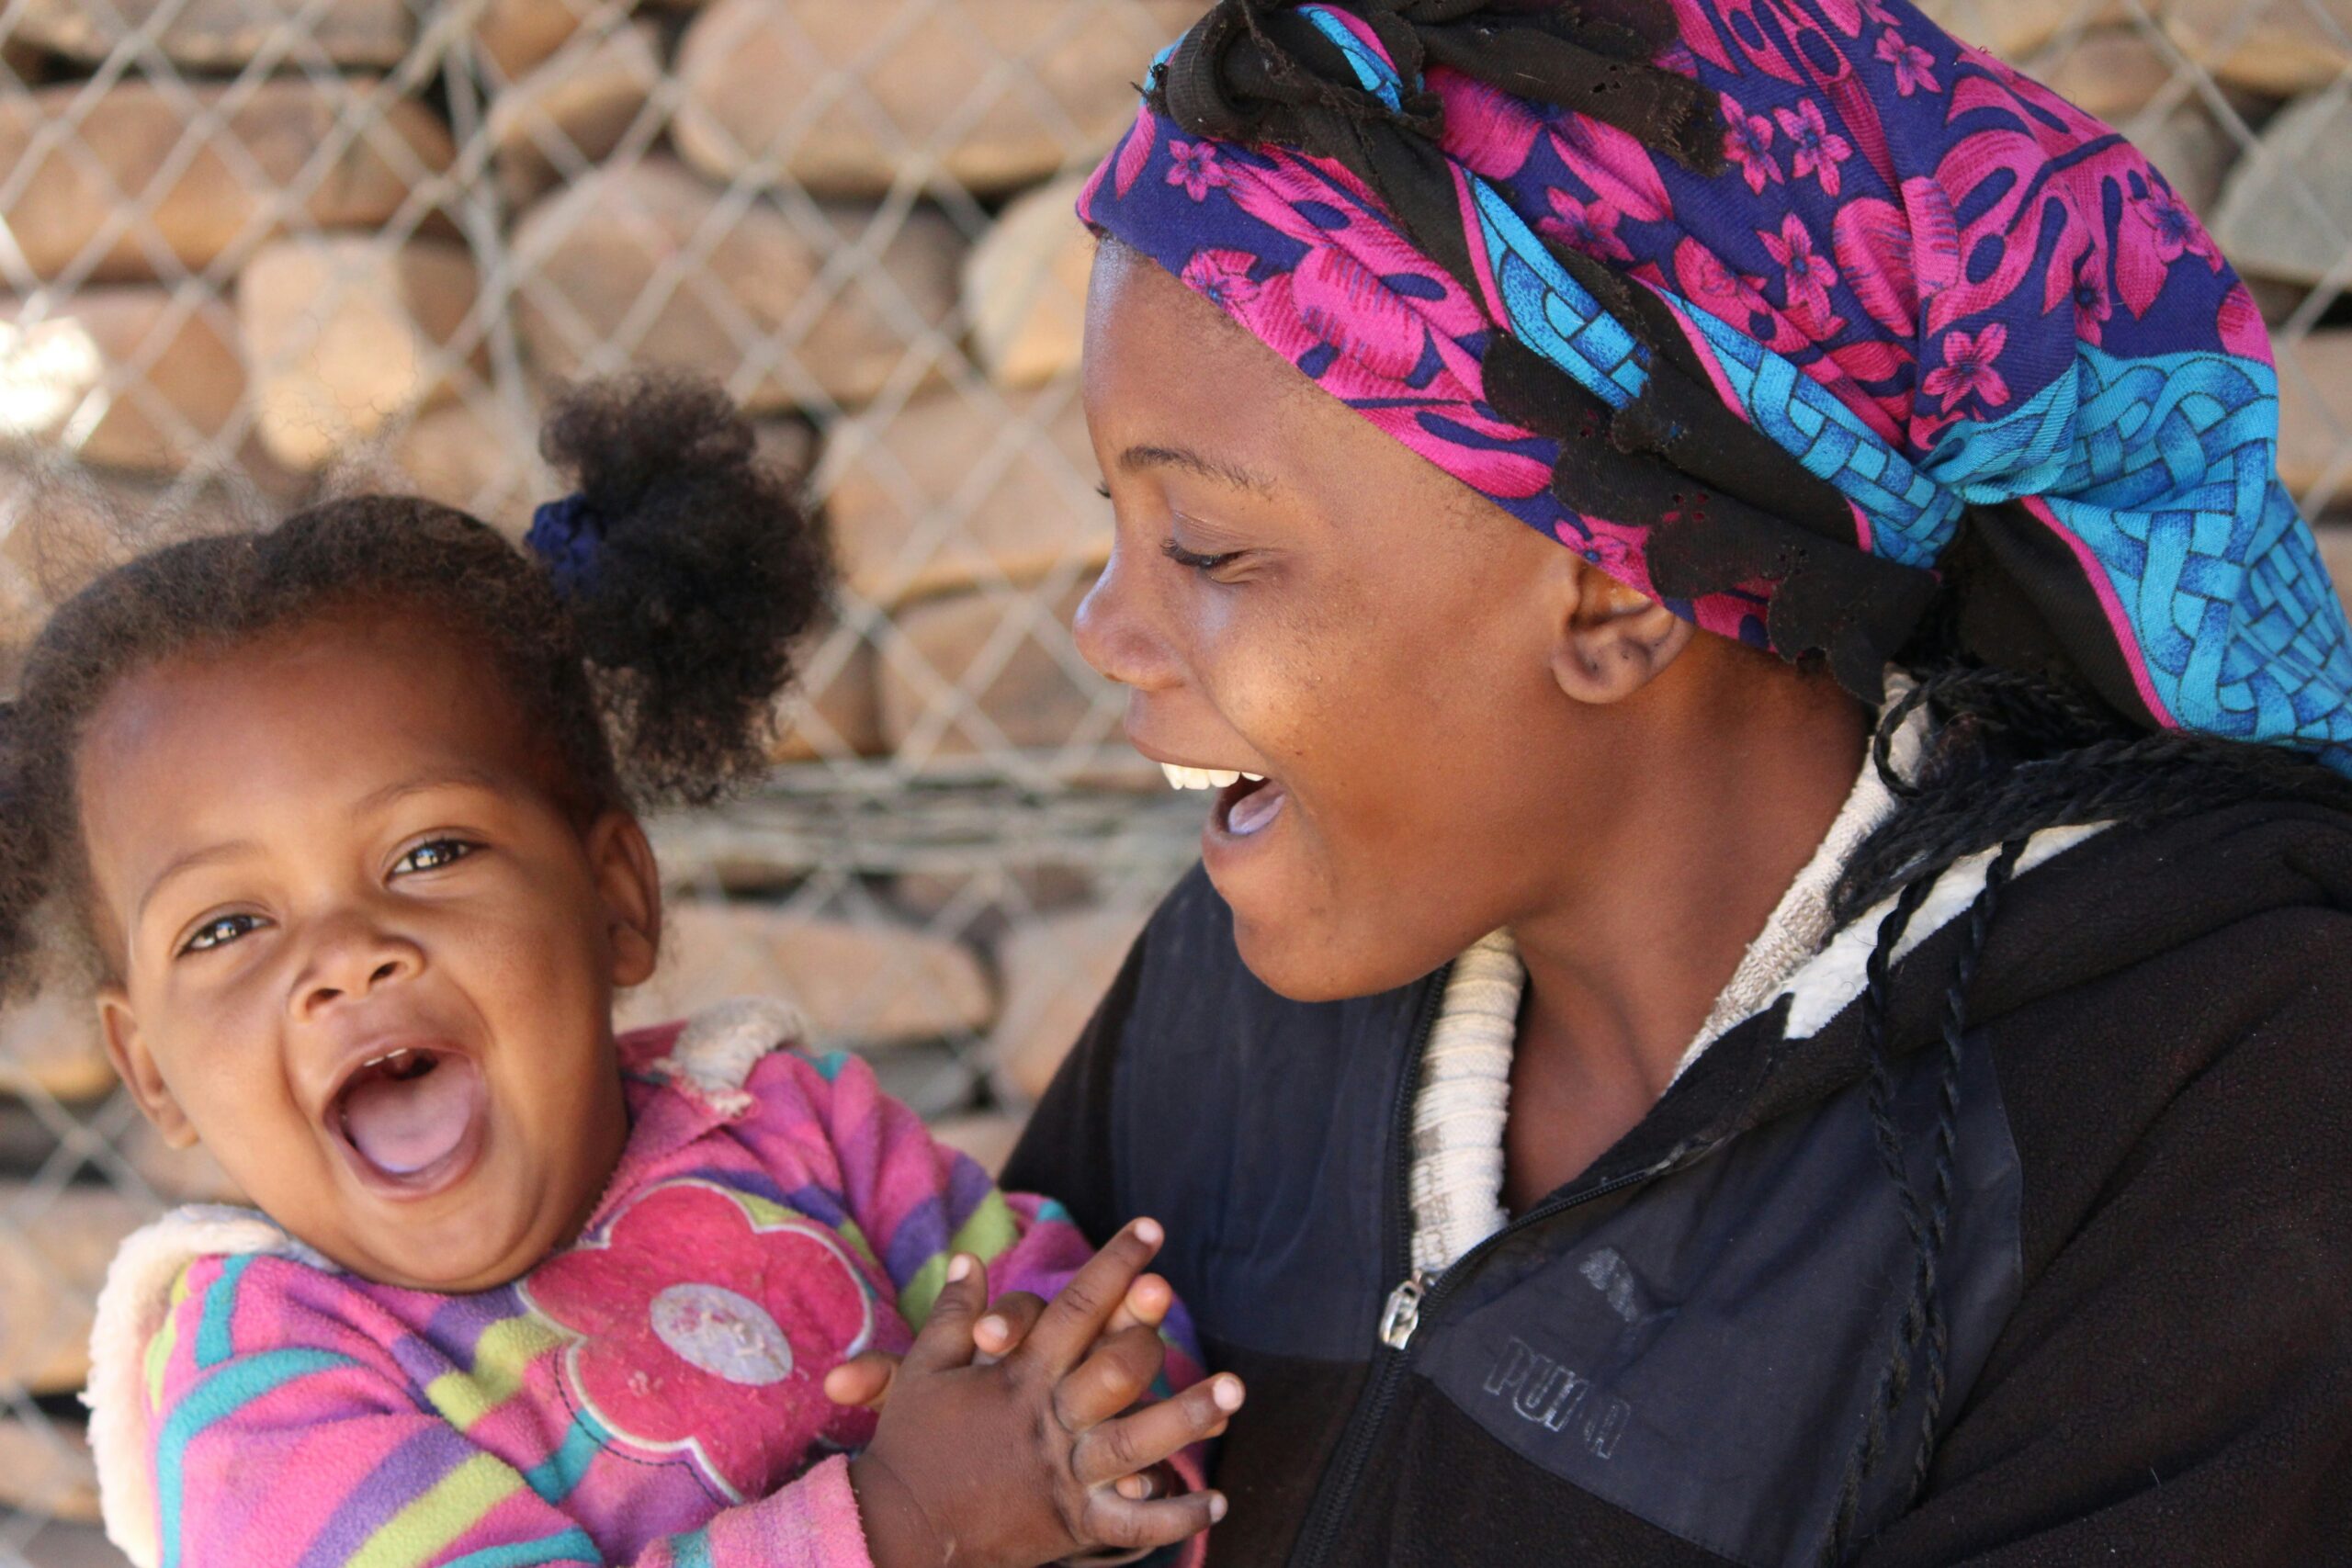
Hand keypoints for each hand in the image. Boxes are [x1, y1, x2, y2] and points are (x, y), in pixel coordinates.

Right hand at [845, 1219, 1243, 1567]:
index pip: (1074, 1307)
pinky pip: (1130, 1523)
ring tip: (1235, 1393)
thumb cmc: (912, 1448)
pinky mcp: (1069, 1524)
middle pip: (1111, 1369)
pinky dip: (1173, 1517)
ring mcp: (1061, 1473)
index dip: (1114, 1265)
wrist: (895, 1535)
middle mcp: (1046, 1420)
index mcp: (1017, 1377)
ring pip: (1133, 1441)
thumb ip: (952, 1316)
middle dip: (1150, 1332)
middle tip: (1187, 1300)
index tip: (1152, 1228)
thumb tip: (968, 1258)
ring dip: (1186, 1415)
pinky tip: (1217, 1503)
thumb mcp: (924, 1373)